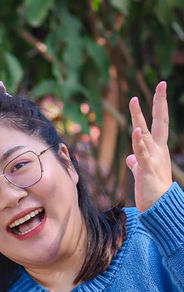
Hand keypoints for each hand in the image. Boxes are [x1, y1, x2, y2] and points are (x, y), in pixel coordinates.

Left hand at [125, 81, 172, 212]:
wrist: (159, 207)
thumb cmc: (152, 190)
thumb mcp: (143, 172)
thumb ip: (136, 162)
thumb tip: (130, 158)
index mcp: (157, 149)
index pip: (158, 123)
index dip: (158, 106)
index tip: (160, 87)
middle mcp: (158, 150)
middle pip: (159, 122)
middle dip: (159, 103)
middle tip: (162, 83)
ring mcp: (153, 158)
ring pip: (146, 134)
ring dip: (138, 118)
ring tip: (133, 101)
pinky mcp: (147, 169)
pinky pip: (142, 152)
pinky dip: (138, 141)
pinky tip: (136, 130)